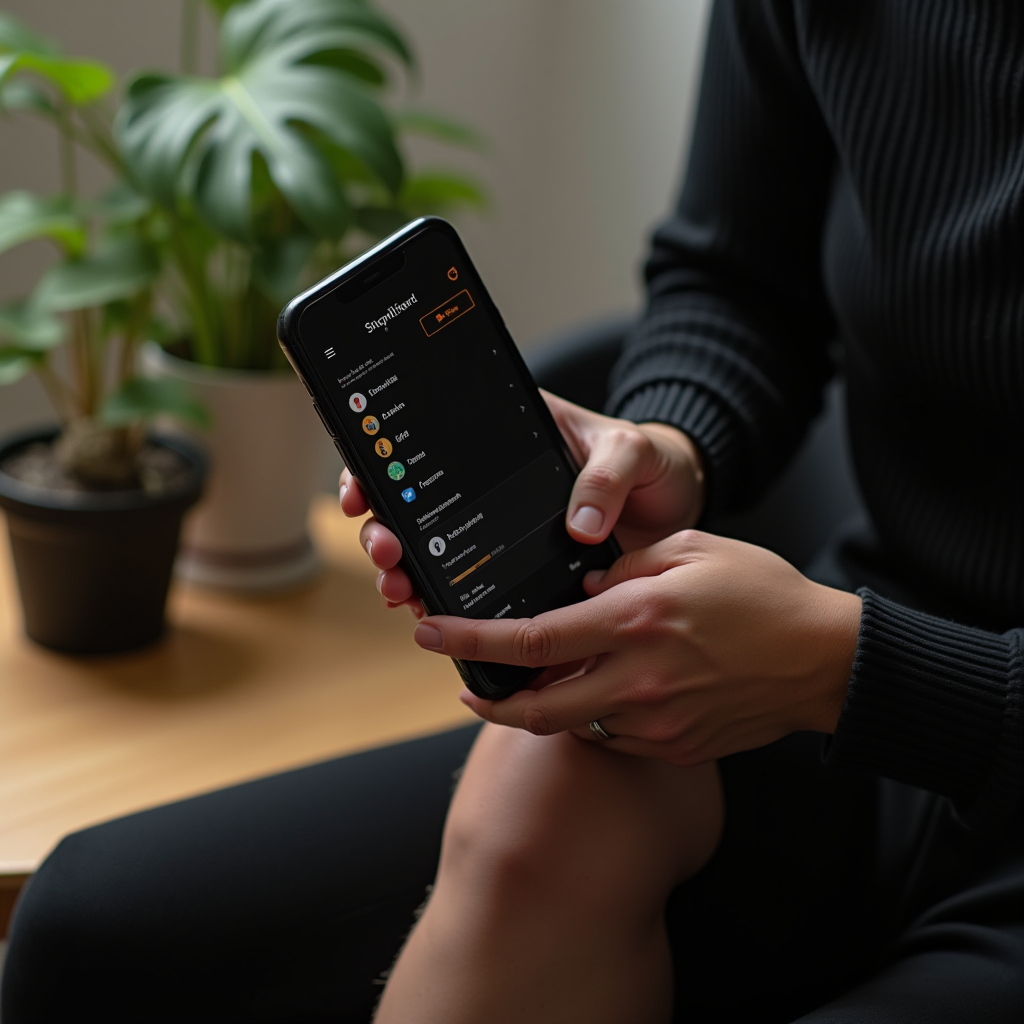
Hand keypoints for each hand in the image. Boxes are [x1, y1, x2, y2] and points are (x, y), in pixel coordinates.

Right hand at [338, 391, 705, 610]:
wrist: (675, 501)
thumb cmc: (650, 462)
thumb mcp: (632, 452)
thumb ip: (607, 474)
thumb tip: (578, 522)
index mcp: (505, 440)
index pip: (425, 445)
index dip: (383, 467)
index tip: (365, 491)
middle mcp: (491, 488)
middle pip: (417, 507)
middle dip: (386, 532)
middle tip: (385, 553)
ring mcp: (501, 531)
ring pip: (435, 551)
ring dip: (407, 572)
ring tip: (402, 593)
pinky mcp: (521, 570)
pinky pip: (473, 585)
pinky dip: (449, 602)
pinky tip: (436, 617)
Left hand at [412, 531, 861, 764]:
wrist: (823, 660)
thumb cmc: (762, 594)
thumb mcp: (690, 551)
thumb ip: (625, 567)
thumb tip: (581, 590)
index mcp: (635, 620)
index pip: (531, 638)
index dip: (470, 639)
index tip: (431, 633)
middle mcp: (638, 678)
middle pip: (534, 705)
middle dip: (485, 698)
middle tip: (462, 684)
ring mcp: (656, 720)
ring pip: (570, 724)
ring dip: (540, 706)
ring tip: (531, 681)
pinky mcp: (674, 746)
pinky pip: (613, 738)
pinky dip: (592, 716)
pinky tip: (599, 691)